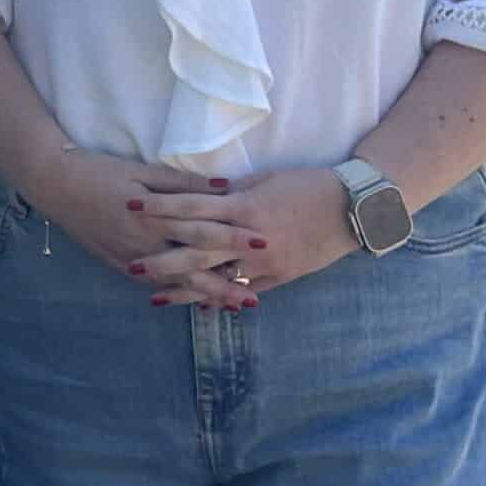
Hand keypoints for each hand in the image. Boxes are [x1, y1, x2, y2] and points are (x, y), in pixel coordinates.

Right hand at [26, 148, 267, 300]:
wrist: (56, 185)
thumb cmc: (101, 171)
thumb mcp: (144, 172)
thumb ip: (185, 184)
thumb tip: (226, 187)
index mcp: (155, 219)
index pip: (204, 232)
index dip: (234, 239)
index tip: (263, 246)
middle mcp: (145, 246)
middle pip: (193, 270)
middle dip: (224, 286)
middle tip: (253, 302)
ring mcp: (130, 259)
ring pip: (174, 284)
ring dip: (202, 296)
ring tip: (229, 307)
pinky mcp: (117, 265)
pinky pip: (152, 285)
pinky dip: (175, 294)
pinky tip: (191, 301)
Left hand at [144, 168, 360, 305]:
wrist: (353, 209)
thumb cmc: (308, 185)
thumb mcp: (266, 180)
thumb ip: (233, 192)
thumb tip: (204, 195)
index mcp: (244, 207)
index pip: (192, 207)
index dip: (161, 208)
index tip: (132, 207)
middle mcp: (250, 238)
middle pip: (198, 249)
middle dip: (163, 259)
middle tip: (132, 266)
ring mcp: (266, 262)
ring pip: (218, 278)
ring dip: (186, 289)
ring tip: (156, 297)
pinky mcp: (280, 277)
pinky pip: (245, 289)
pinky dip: (221, 297)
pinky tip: (199, 305)